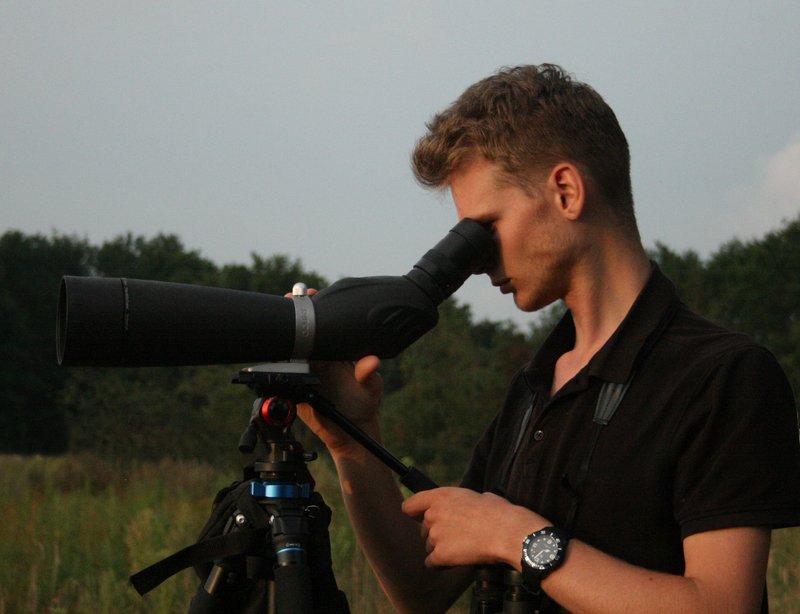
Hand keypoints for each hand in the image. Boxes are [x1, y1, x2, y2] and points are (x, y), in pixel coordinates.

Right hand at [287, 288, 383, 452]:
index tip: (309, 293)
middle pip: (303, 329)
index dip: (315, 306)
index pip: (325, 323)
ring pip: (289, 347)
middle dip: (294, 312)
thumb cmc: (363, 404)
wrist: (350, 430)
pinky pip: (280, 371)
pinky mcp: (293, 385)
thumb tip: (372, 361)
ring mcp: (304, 369)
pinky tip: (270, 352)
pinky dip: (273, 362)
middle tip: (288, 299)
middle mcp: (319, 356)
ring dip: (282, 336)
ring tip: (277, 325)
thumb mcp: (370, 389)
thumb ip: (368, 375)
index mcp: (336, 350)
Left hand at [402, 487, 544, 568]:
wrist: (508, 533)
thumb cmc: (500, 514)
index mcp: (442, 496)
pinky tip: (455, 561)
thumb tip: (467, 505)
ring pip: (428, 546)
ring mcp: (435, 534)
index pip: (411, 504)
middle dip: (436, 533)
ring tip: (462, 548)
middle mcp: (434, 514)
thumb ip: (463, 501)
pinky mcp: (440, 554)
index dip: (414, 512)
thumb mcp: (479, 496)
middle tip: (456, 536)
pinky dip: (442, 564)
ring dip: (441, 549)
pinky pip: (432, 563)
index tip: (418, 517)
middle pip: (423, 528)